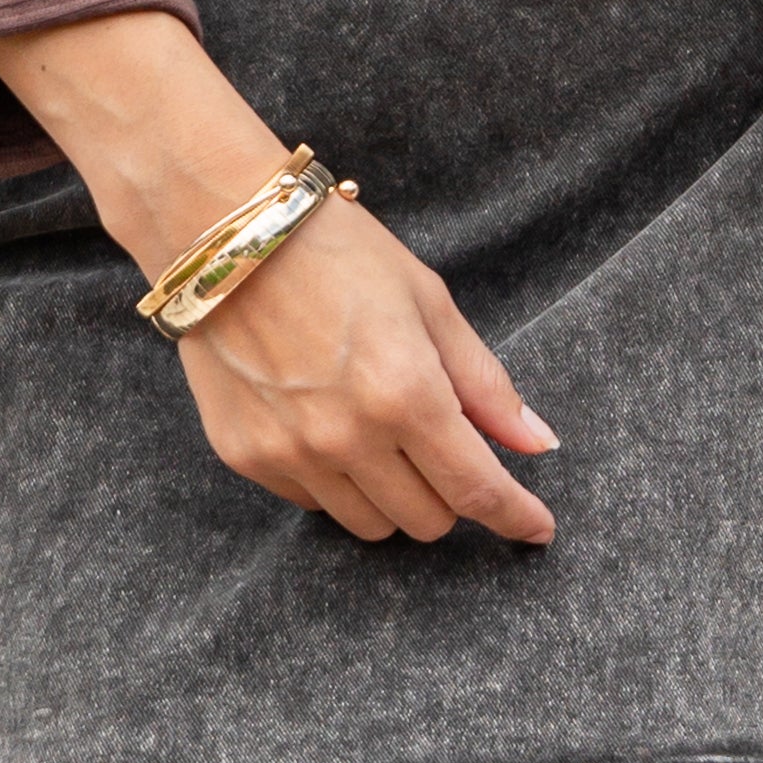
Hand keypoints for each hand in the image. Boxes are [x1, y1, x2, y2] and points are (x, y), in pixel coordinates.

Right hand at [0, 4, 555, 547]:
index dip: (515, 517)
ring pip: (370, 524)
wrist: (224, 234)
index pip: (476, 491)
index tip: (536, 528)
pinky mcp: (245, 457)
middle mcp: (348, 437)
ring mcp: (291, 453)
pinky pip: (313, 503)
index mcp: (405, 393)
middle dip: (451, 494)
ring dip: (394, 495)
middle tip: (445, 447)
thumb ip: (485, 384)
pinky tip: (330, 425)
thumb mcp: (428, 302)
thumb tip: (537, 444)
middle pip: (427, 520)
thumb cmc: (336, 252)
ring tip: (384, 435)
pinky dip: (337, 481)